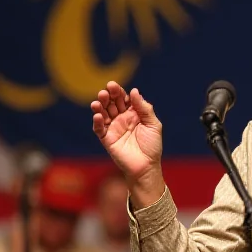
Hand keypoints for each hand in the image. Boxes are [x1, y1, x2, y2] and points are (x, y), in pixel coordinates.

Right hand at [91, 82, 163, 206]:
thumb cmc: (152, 145)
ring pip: (103, 114)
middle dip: (108, 96)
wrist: (147, 166)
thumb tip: (134, 91)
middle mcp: (121, 118)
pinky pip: (99, 129)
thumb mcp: (153, 124)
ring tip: (98, 101)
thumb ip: (144, 108)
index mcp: (133, 113)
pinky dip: (97, 122)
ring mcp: (113, 128)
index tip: (113, 85)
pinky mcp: (107, 139)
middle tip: (106, 91)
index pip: (123, 98)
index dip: (118, 92)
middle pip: (112, 103)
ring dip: (100, 106)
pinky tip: (98, 115)